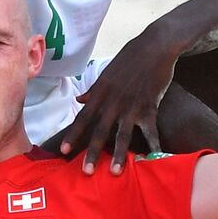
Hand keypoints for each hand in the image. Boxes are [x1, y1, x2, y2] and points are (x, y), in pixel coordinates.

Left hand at [58, 30, 174, 174]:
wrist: (155, 46)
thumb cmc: (130, 58)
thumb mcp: (107, 72)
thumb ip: (93, 89)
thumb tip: (79, 100)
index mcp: (100, 93)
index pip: (82, 118)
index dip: (72, 135)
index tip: (63, 151)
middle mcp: (112, 101)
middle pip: (99, 131)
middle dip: (91, 152)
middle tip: (85, 172)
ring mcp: (131, 106)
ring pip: (122, 135)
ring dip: (117, 155)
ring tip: (113, 172)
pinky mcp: (149, 106)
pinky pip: (150, 130)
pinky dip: (153, 144)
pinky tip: (154, 158)